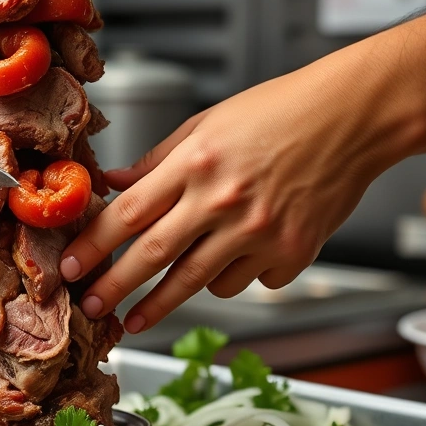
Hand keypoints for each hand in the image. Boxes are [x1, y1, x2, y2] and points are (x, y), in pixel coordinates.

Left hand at [59, 53, 410, 333]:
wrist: (355, 117)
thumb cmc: (281, 111)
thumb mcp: (208, 123)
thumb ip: (158, 160)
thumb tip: (115, 184)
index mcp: (196, 163)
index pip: (129, 213)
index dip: (94, 245)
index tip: (71, 268)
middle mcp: (224, 201)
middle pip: (154, 257)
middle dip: (114, 289)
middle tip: (91, 309)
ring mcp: (260, 232)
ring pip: (199, 283)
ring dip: (164, 303)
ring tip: (141, 314)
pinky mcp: (294, 254)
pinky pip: (248, 282)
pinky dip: (236, 276)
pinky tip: (239, 257)